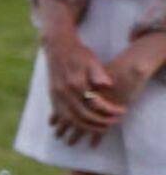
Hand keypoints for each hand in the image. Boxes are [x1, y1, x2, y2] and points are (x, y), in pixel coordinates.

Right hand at [45, 23, 133, 144]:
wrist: (57, 46)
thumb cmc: (79, 53)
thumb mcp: (92, 60)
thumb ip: (98, 73)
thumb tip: (107, 84)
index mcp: (75, 82)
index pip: (95, 103)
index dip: (110, 110)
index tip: (122, 111)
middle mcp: (63, 91)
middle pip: (82, 114)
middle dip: (100, 122)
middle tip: (114, 123)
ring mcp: (56, 95)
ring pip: (70, 119)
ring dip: (86, 127)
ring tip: (101, 128)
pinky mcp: (52, 96)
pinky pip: (61, 115)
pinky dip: (71, 123)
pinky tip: (81, 126)